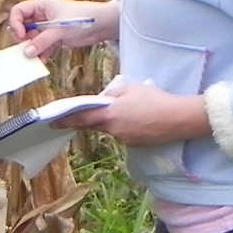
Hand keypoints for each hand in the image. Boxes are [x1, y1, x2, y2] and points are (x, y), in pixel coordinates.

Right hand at [4, 0, 118, 58]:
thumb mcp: (60, 29)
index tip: (22, 36)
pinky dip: (41, 53)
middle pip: (23, 26)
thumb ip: (42, 41)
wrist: (103, 24)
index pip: (18, 12)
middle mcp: (42, 15)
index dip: (16, 24)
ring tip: (34, 58)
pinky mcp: (55, 37)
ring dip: (32, 48)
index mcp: (41, 5)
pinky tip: (43, 60)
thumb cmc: (83, 18)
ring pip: (32, 38)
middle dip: (23, 39)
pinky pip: (42, 46)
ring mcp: (48, 27)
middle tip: (26, 49)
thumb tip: (27, 52)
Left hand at [56, 79, 209, 145]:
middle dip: (88, 120)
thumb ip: (112, 93)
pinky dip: (124, 126)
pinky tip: (138, 118)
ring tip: (129, 110)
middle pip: (95, 124)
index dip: (66, 120)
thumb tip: (103, 98)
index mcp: (109, 114)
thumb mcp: (131, 88)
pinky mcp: (135, 144)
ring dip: (111, 121)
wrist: (180, 118)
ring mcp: (125, 139)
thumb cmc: (156, 99)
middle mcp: (114, 130)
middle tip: (76, 117)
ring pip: (111, 128)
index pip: (81, 118)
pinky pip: (123, 133)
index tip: (52, 123)